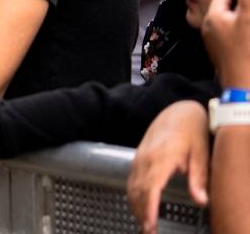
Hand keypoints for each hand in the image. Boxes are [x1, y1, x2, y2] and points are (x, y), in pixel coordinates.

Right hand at [127, 100, 209, 231]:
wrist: (178, 111)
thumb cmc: (191, 131)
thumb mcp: (201, 153)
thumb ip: (198, 178)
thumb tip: (201, 200)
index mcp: (160, 158)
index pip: (150, 188)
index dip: (148, 208)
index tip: (150, 224)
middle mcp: (145, 158)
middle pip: (137, 190)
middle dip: (141, 213)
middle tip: (149, 231)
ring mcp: (139, 157)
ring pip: (132, 186)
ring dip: (136, 206)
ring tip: (144, 224)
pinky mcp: (139, 157)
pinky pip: (131, 179)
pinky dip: (133, 195)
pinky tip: (139, 206)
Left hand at [202, 0, 249, 86]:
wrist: (247, 95)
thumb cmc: (248, 55)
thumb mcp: (249, 17)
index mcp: (213, 18)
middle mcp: (214, 30)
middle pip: (232, 2)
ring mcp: (224, 44)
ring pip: (238, 17)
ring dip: (247, 7)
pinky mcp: (234, 56)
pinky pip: (242, 32)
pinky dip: (248, 22)